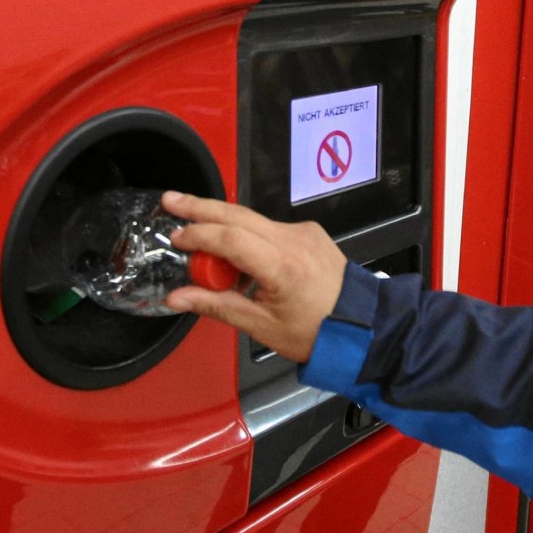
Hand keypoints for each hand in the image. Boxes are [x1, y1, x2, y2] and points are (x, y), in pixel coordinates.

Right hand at [160, 191, 347, 361]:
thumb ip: (217, 306)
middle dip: (200, 206)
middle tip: (170, 200)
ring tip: (191, 224)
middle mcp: (295, 240)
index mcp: (283, 265)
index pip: (231, 238)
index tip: (176, 238)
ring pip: (253, 218)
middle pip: (238, 214)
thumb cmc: (316, 332)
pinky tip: (232, 249)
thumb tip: (177, 297)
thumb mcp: (262, 326)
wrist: (362, 327)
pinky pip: (269, 227)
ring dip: (221, 220)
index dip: (199, 235)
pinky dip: (246, 233)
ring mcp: (305, 233)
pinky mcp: (309, 233)